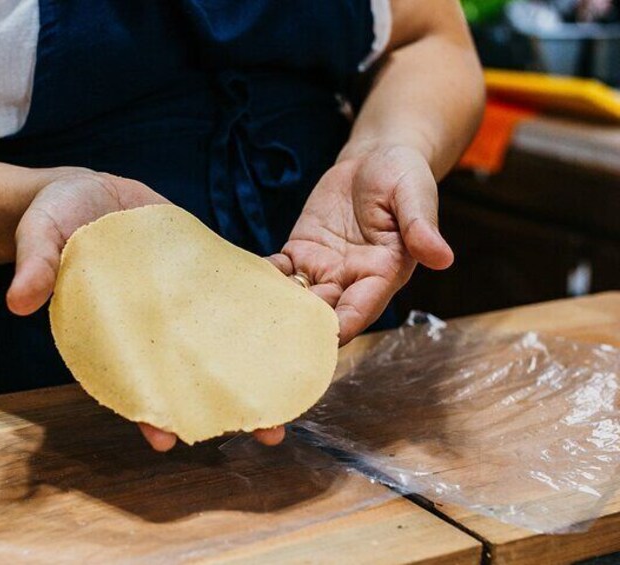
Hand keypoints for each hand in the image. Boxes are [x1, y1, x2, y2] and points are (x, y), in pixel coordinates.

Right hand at [6, 167, 286, 451]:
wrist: (89, 192)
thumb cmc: (55, 219)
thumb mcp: (40, 235)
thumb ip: (36, 265)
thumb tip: (18, 301)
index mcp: (111, 332)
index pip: (132, 381)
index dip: (148, 411)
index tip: (167, 439)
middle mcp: (154, 327)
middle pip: (190, 373)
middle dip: (226, 403)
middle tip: (266, 434)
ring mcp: (184, 303)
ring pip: (222, 343)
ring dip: (258, 366)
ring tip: (298, 394)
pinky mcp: (206, 273)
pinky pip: (239, 295)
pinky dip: (267, 312)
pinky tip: (301, 327)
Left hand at [271, 145, 453, 342]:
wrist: (375, 159)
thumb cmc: (403, 176)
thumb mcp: (415, 194)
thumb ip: (421, 226)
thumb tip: (443, 257)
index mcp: (384, 273)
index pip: (361, 308)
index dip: (343, 325)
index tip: (322, 340)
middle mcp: (352, 278)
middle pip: (325, 312)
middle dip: (302, 326)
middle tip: (274, 336)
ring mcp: (324, 268)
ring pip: (299, 297)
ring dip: (278, 307)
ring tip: (252, 316)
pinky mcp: (302, 252)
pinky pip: (281, 272)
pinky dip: (265, 280)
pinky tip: (244, 285)